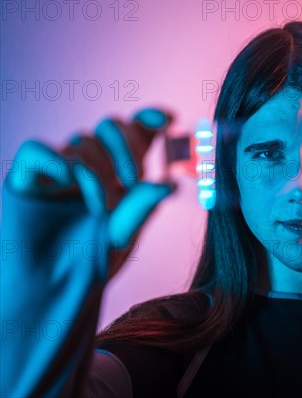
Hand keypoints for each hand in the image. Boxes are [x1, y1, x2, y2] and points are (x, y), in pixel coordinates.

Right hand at [5, 108, 176, 277]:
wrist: (57, 288)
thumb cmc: (92, 260)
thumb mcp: (126, 229)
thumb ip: (143, 203)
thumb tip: (170, 182)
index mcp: (118, 173)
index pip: (135, 132)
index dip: (150, 119)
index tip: (168, 119)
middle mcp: (90, 165)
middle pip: (111, 126)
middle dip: (126, 147)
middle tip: (131, 180)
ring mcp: (58, 169)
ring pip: (83, 142)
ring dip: (98, 173)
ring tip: (100, 209)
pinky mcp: (25, 179)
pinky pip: (38, 150)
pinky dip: (56, 161)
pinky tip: (68, 180)